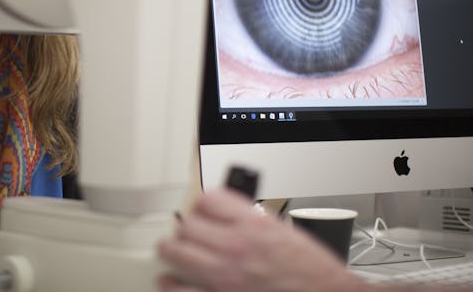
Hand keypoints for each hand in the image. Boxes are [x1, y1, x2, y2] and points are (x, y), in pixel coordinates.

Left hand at [157, 188, 363, 291]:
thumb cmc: (311, 272)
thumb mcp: (283, 230)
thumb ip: (251, 219)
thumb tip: (226, 213)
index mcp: (254, 225)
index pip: (208, 199)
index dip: (204, 203)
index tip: (204, 209)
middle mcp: (237, 248)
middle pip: (187, 224)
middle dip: (186, 226)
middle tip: (188, 231)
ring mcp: (225, 276)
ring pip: (176, 252)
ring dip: (172, 250)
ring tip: (172, 250)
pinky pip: (180, 290)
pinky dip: (170, 285)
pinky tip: (170, 280)